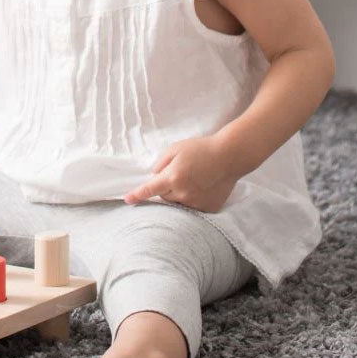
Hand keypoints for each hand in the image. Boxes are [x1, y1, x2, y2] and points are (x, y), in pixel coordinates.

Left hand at [124, 134, 238, 213]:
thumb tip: (155, 176)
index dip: (136, 195)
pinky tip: (203, 186)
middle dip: (165, 187)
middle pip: (164, 197)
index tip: (127, 200)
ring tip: (194, 178)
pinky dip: (193, 198)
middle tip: (179, 173)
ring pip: (178, 203)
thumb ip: (160, 163)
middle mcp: (183, 193)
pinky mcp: (208, 208)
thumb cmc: (201, 149)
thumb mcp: (175, 148)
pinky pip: (193, 206)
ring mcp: (196, 203)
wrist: (229, 156)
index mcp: (172, 177)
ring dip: (179, 194)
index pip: (149, 190)